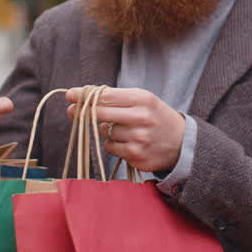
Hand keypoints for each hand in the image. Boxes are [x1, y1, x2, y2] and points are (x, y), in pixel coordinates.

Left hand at [66, 87, 184, 172]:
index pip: (106, 96)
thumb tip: (84, 97)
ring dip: (106, 131)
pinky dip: (113, 145)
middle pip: (100, 113)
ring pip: (104, 132)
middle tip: (71, 111)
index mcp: (142, 99)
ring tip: (122, 129)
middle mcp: (141, 118)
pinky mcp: (135, 156)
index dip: (84, 95)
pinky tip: (127, 142)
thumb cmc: (156, 117)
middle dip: (83, 111)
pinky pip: (110, 148)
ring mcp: (138, 138)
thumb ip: (117, 98)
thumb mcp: (143, 100)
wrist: (182, 143)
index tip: (69, 95)